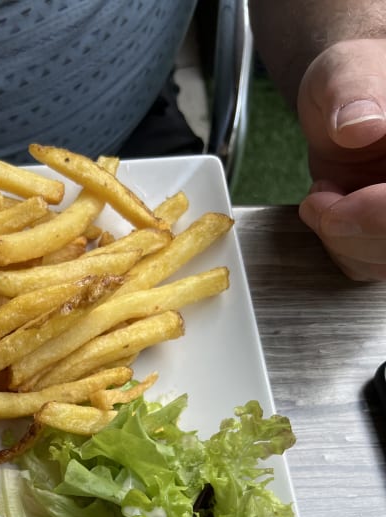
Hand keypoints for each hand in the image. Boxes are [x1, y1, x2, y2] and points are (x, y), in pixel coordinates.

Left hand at [297, 39, 385, 280]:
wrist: (345, 98)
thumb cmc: (353, 79)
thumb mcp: (346, 71)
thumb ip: (354, 92)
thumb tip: (362, 125)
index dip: (378, 214)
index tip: (335, 202)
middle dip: (354, 233)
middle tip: (318, 202)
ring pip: (385, 261)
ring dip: (343, 243)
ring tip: (322, 199)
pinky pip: (371, 265)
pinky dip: (341, 249)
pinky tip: (332, 213)